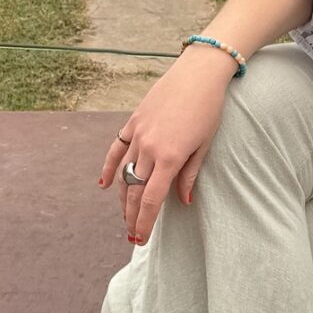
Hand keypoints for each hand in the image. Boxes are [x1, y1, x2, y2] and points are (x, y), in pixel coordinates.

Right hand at [98, 48, 234, 245]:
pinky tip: (104, 184)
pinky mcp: (133, 121)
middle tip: (132, 235)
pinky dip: (108, 167)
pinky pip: (116, 149)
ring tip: (125, 216)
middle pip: (134, 191)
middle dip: (132, 217)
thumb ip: (190, 175)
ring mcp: (138, 134)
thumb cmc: (209, 109)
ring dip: (122, 198)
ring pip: (124, 173)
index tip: (141, 239)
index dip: (144, 223)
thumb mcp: (205, 145)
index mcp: (170, 158)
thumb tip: (183, 201)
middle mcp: (149, 148)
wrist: (198, 73)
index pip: (150, 201)